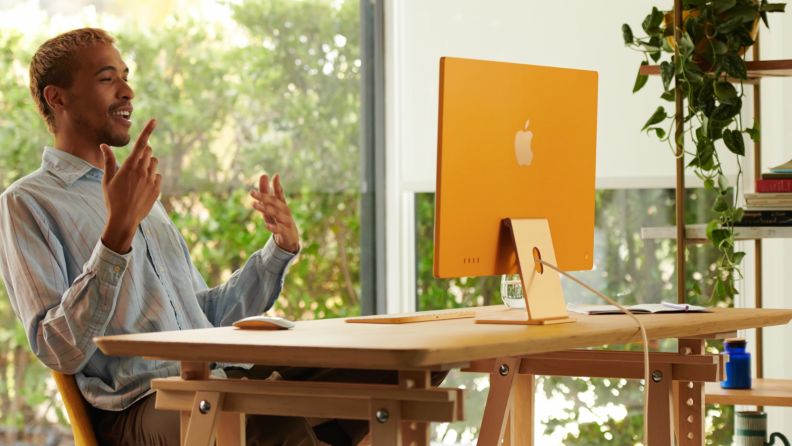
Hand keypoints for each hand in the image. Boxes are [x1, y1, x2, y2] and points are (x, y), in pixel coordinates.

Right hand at [100, 119, 161, 253]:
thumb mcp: (107, 180)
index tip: (155, 120)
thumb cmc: (112, 199)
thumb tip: (103, 145)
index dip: (148, 130)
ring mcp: (151, 180)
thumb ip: (108, 161)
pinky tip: (143, 186)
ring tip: (138, 175)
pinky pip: (158, 176)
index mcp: (129, 167)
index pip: (141, 144)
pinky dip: (152, 177)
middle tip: (134, 162)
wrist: (124, 220)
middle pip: (149, 151)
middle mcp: (142, 171)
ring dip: (148, 164)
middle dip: (143, 152)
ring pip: (154, 163)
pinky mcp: (157, 189)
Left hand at [250, 174, 298, 252]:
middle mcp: (285, 211)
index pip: (279, 193)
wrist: (290, 239)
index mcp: (281, 204)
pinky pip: (280, 229)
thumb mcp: (270, 207)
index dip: (277, 185)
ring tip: (255, 205)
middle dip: (264, 197)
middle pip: (275, 202)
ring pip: (276, 214)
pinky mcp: (286, 232)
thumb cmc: (279, 220)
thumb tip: (264, 174)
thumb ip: (266, 192)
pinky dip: (274, 227)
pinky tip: (267, 226)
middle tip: (252, 193)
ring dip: (265, 209)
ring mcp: (286, 221)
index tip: (275, 176)